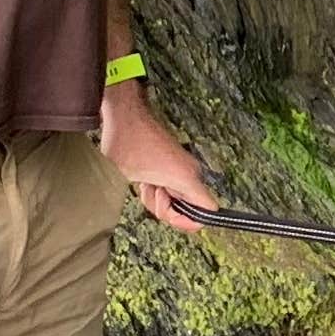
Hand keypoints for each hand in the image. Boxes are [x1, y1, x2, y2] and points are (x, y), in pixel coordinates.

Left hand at [100, 84, 212, 234]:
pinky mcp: (178, 164)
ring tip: (144, 183)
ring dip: (158, 199)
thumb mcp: (128, 180)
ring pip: (178, 199)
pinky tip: (145, 180)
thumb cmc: (126, 142)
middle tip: (149, 193)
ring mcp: (186, 167)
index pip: (208, 209)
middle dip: (165, 208)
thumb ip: (145, 201)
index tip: (170, 218)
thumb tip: (150, 215)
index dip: (190, 222)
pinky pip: (174, 188)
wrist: (126, 114)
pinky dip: (159, 189)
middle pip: (189, 208)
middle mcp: (191, 171)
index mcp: (184, 177)